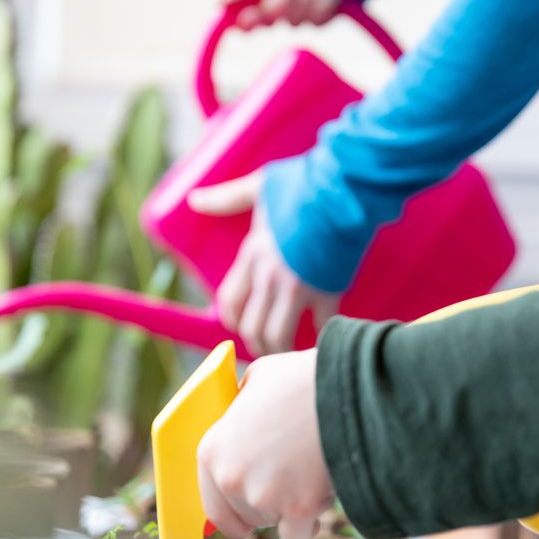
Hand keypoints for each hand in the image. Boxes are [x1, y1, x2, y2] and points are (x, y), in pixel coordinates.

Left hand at [188, 172, 339, 355]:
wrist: (344, 190)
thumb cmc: (304, 185)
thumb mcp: (260, 186)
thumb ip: (227, 198)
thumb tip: (194, 199)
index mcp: (253, 253)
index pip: (230, 300)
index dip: (233, 320)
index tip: (242, 327)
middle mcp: (268, 275)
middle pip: (251, 325)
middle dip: (258, 342)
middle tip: (269, 346)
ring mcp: (297, 286)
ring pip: (278, 335)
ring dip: (283, 349)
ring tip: (292, 353)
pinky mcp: (327, 291)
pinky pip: (320, 327)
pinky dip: (320, 339)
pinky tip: (323, 340)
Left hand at [196, 349, 333, 538]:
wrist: (345, 389)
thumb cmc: (303, 381)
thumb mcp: (259, 378)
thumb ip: (244, 402)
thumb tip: (246, 408)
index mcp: (212, 451)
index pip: (213, 507)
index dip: (235, 509)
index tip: (250, 508)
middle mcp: (231, 478)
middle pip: (247, 517)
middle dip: (268, 503)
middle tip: (290, 476)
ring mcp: (263, 496)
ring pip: (274, 524)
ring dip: (290, 509)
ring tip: (309, 472)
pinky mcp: (297, 509)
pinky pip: (297, 536)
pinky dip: (308, 525)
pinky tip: (318, 500)